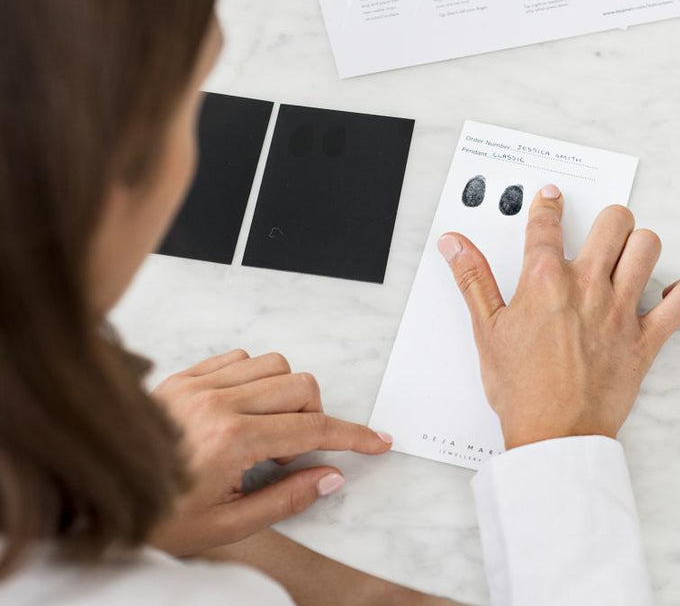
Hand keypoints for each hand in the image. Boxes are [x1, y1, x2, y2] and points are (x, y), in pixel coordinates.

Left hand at [150, 349, 391, 555]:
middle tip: (298, 449)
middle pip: (300, 385)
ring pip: (274, 364)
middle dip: (317, 414)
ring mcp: (200, 384)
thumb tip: (330, 477)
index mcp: (231, 442)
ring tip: (270, 428)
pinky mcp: (185, 376)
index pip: (312, 429)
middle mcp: (219, 403)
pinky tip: (245, 407)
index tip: (376, 441)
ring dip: (287, 393)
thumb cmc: (157, 516)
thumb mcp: (225, 526)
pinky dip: (256, 377)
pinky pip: (240, 357)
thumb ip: (284, 499)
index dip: (352, 435)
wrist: (97, 495)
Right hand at [438, 187, 679, 447]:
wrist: (554, 435)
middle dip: (607, 219)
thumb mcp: (486, 329)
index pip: (546, 224)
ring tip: (628, 254)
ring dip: (640, 244)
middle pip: (613, 222)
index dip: (547, 204)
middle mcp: (587, 287)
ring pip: (648, 248)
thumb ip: (473, 279)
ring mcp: (621, 311)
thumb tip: (454, 244)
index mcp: (545, 281)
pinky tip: (668, 293)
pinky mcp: (645, 339)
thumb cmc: (520, 388)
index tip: (550, 197)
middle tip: (598, 231)